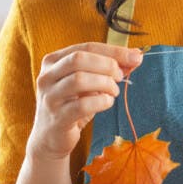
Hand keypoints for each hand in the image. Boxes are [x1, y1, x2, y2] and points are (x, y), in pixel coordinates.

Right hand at [26, 43, 142, 161]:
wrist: (50, 137)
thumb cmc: (72, 104)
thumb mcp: (89, 82)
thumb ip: (109, 68)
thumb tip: (135, 56)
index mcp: (54, 61)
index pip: (87, 46)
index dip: (113, 51)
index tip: (135, 57)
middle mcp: (47, 76)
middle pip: (79, 59)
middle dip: (107, 65)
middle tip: (120, 76)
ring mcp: (50, 97)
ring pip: (79, 79)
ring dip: (105, 84)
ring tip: (114, 91)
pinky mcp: (57, 118)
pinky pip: (82, 105)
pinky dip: (101, 101)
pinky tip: (107, 103)